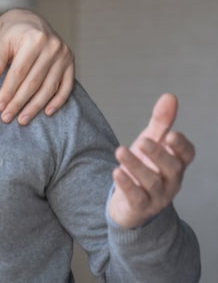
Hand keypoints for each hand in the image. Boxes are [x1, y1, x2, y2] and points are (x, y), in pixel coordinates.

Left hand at [0, 9, 74, 123]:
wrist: (33, 24)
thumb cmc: (14, 36)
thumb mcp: (2, 44)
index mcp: (34, 40)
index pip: (19, 72)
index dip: (8, 90)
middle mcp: (52, 47)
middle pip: (34, 82)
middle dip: (19, 102)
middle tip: (7, 117)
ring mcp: (64, 56)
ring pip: (49, 87)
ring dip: (36, 106)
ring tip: (23, 119)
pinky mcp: (71, 63)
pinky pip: (66, 86)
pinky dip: (58, 101)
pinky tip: (47, 112)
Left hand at [108, 93, 194, 228]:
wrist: (130, 204)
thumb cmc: (145, 168)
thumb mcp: (151, 143)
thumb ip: (161, 122)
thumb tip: (170, 96)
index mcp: (176, 163)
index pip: (187, 155)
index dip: (181, 145)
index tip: (169, 134)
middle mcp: (171, 181)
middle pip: (172, 168)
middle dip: (159, 154)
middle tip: (143, 141)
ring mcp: (158, 197)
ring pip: (152, 183)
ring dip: (136, 166)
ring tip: (120, 151)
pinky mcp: (140, 207)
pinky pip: (137, 198)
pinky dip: (127, 185)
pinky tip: (116, 172)